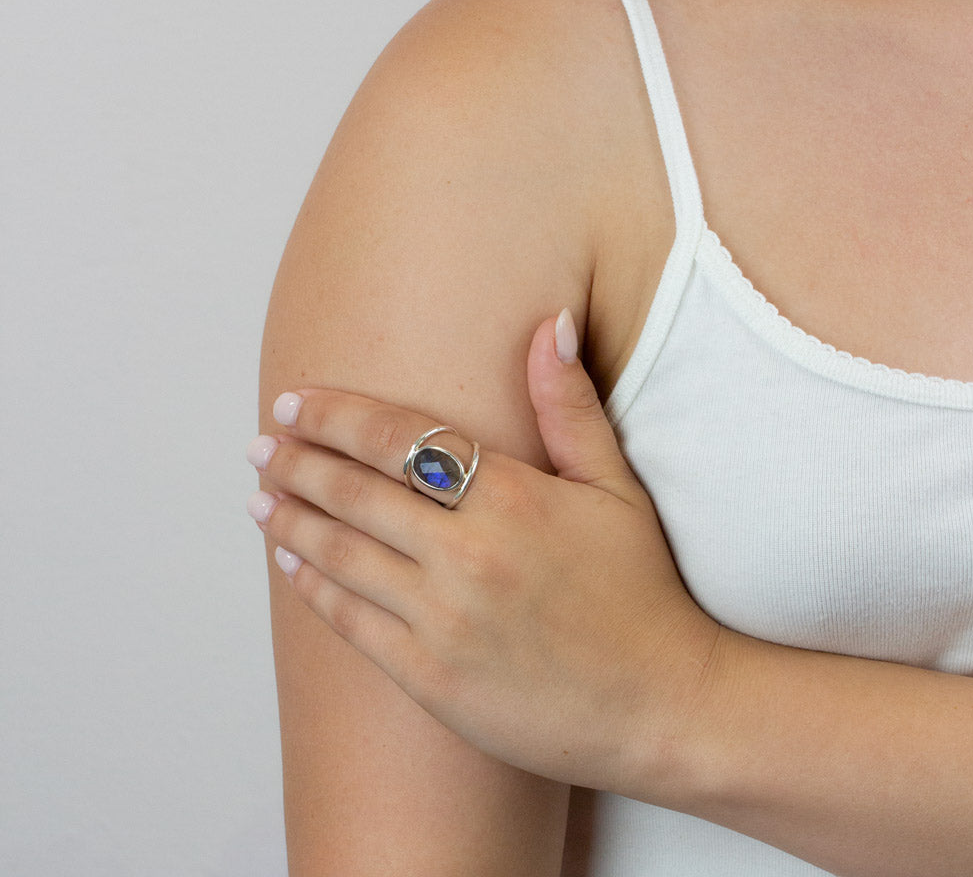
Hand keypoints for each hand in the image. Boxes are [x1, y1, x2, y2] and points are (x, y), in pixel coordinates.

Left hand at [246, 311, 720, 793]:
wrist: (660, 704)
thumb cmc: (639, 590)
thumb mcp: (615, 488)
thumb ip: (570, 406)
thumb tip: (548, 323)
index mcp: (511, 498)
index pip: (399, 439)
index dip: (338, 416)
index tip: (297, 401)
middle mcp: (467, 554)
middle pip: (356, 493)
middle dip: (298, 463)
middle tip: (260, 445)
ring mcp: (443, 619)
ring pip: (341, 555)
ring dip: (290, 521)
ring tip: (259, 498)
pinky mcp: (430, 677)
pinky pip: (351, 623)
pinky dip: (312, 587)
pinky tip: (290, 564)